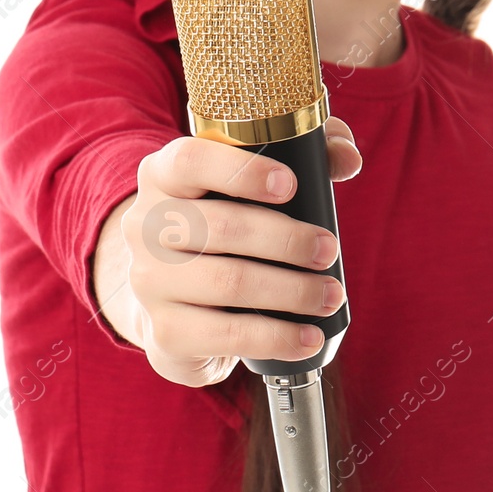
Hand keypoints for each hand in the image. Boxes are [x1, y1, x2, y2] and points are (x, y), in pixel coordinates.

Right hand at [106, 117, 361, 386]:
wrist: (170, 296)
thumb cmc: (223, 225)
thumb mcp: (250, 181)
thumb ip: (306, 152)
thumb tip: (348, 157)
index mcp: (161, 176)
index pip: (189, 161)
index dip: (242, 171)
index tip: (290, 185)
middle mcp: (144, 227)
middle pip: (222, 227)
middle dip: (288, 240)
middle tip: (328, 250)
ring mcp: (149, 282)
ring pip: (229, 282)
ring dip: (292, 291)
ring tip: (330, 295)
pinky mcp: (165, 332)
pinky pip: (227, 335)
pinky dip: (277, 337)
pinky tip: (309, 339)